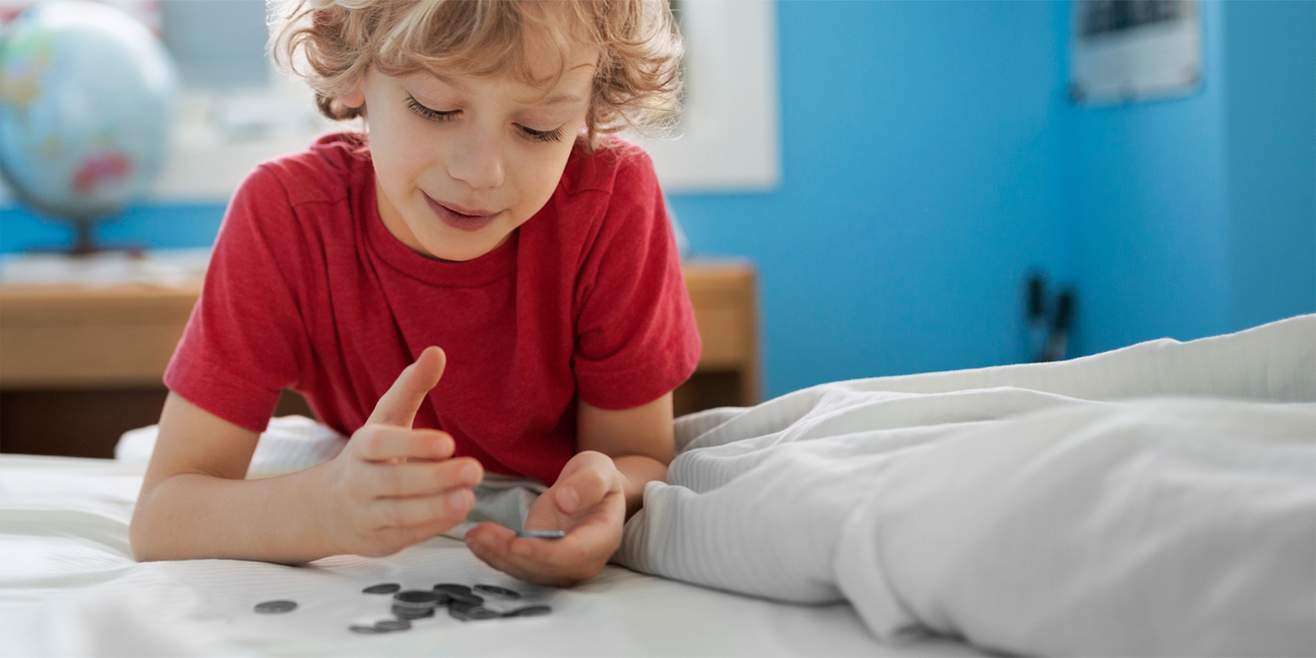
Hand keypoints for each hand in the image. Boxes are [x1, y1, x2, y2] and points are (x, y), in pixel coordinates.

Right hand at [312, 346, 483, 556]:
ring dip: (438, 506)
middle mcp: (358, 482)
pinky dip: (434, 525)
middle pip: (396, 482)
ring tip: (470, 496)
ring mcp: (365, 515)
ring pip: (401, 514)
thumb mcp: (387, 419)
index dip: (413, 444)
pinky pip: (407, 536)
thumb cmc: (371, 455)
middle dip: (437, 478)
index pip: (380, 444)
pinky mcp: (378, 542)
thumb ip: (412, 388)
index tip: (449, 443)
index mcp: (361, 447)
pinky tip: (459, 511)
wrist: (327, 508)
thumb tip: (437, 351)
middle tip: (475, 469)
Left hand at [464, 450, 624, 585]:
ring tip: (472, 535)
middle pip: (544, 568)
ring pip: (526, 570)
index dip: (544, 553)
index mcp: (602, 539)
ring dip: (496, 556)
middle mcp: (581, 562)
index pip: (573, 555)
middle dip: (509, 554)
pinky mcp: (539, 562)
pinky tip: (475, 540)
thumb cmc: (597, 478)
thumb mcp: (600, 469)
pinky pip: (516, 564)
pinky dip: (493, 555)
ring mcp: (559, 566)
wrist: (590, 491)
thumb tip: (565, 501)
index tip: (516, 544)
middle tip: (479, 534)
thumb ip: (590, 483)